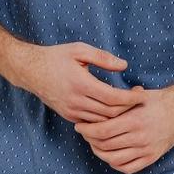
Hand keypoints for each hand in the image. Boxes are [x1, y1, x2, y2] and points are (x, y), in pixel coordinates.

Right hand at [20, 41, 143, 122]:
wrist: (30, 71)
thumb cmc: (56, 57)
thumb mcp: (79, 50)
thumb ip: (103, 57)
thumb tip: (124, 66)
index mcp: (81, 84)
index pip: (113, 98)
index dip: (131, 98)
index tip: (142, 93)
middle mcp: (76, 101)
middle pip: (111, 113)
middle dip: (128, 108)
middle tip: (140, 98)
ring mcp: (71, 111)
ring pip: (102, 121)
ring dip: (118, 116)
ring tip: (130, 105)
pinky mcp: (69, 116)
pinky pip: (92, 123)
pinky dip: (105, 119)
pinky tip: (114, 111)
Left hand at [74, 84, 173, 173]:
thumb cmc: (157, 101)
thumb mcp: (139, 96)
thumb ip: (119, 101)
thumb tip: (95, 100)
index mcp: (135, 120)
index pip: (103, 131)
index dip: (87, 130)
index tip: (79, 126)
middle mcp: (140, 137)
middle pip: (105, 145)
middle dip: (90, 140)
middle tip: (85, 134)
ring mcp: (146, 150)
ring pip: (114, 159)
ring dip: (100, 153)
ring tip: (95, 144)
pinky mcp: (151, 158)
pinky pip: (127, 168)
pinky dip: (114, 163)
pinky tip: (109, 154)